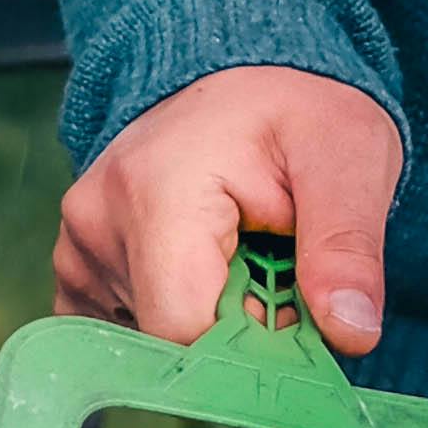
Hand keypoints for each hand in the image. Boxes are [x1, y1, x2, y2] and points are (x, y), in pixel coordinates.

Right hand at [54, 66, 403, 357]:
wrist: (242, 76)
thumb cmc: (296, 111)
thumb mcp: (349, 159)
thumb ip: (347, 247)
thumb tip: (351, 334)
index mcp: (155, 194)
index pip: (187, 334)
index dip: (253, 352)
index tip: (301, 325)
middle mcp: (97, 221)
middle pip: (165, 344)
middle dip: (235, 334)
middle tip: (278, 273)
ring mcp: (77, 244)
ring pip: (146, 341)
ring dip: (206, 322)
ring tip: (241, 256)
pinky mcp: (75, 262)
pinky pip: (118, 329)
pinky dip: (170, 317)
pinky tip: (203, 270)